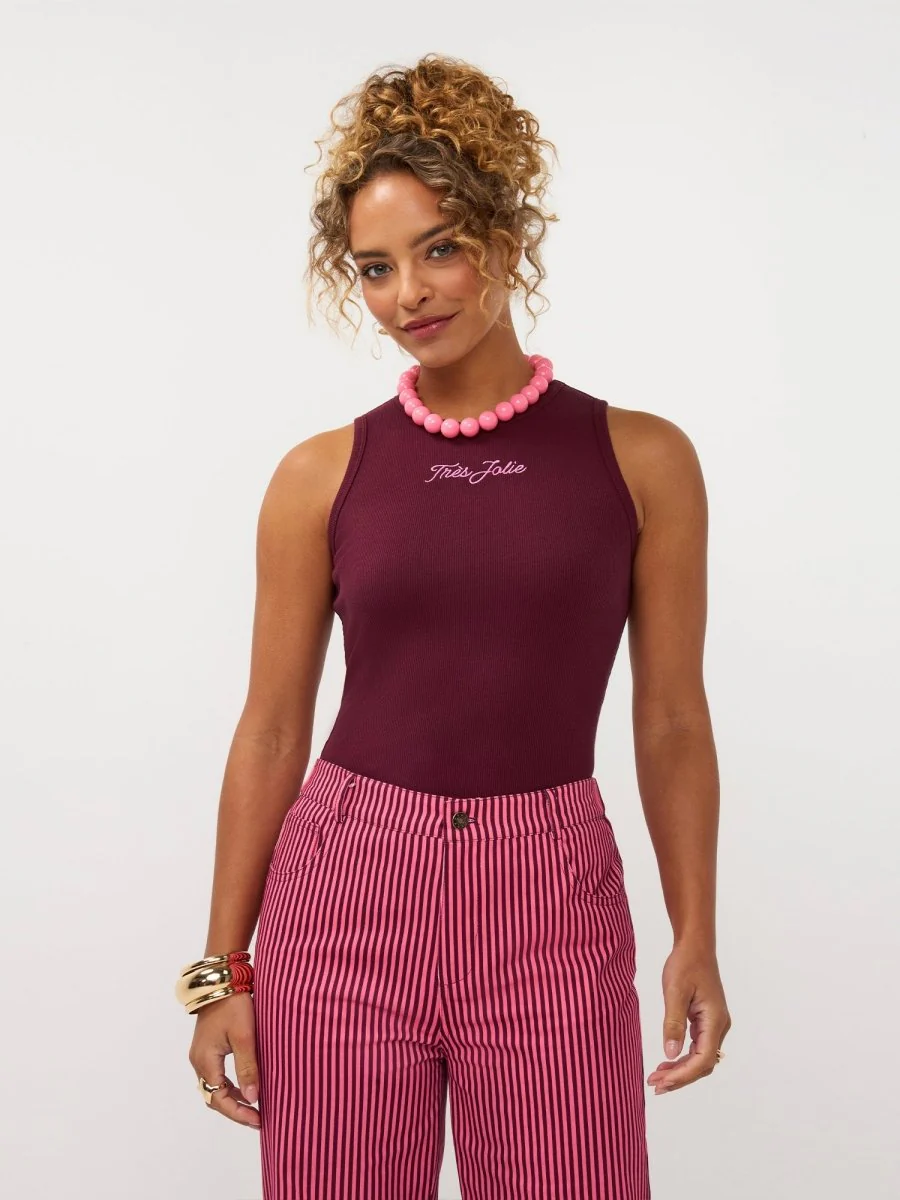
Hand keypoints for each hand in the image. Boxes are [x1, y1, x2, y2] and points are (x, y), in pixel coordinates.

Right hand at [188, 991, 260, 1127]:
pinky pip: (216, 1075)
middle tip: (258, 1119)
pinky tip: (246, 1086)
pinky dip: (230, 1086)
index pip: (218, 1099)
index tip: (258, 1120)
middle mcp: (199, 1061)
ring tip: (254, 1108)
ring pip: (214, 1087)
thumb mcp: (244, 1036)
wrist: (222, 978)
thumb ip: (248, 1067)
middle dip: (235, 1110)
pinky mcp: (207, 1046)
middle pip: (213, 1096)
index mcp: (205, 1061)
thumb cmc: (233, 1005)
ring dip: (232, 1099)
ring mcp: (201, 1054)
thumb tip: (252, 1099)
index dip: (238, 1113)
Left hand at [647, 941, 730, 1095]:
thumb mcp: (675, 992)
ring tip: (657, 1077)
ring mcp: (714, 1024)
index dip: (683, 1075)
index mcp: (715, 1021)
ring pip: (700, 1057)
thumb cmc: (685, 964)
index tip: (662, 1082)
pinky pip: (697, 1047)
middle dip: (680, 1077)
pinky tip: (667, 1061)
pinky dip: (682, 1057)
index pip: (702, 1059)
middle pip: (703, 1064)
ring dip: (680, 1069)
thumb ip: (673, 1023)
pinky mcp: (707, 1021)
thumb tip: (670, 1054)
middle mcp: (719, 1026)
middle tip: (654, 1085)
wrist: (695, 946)